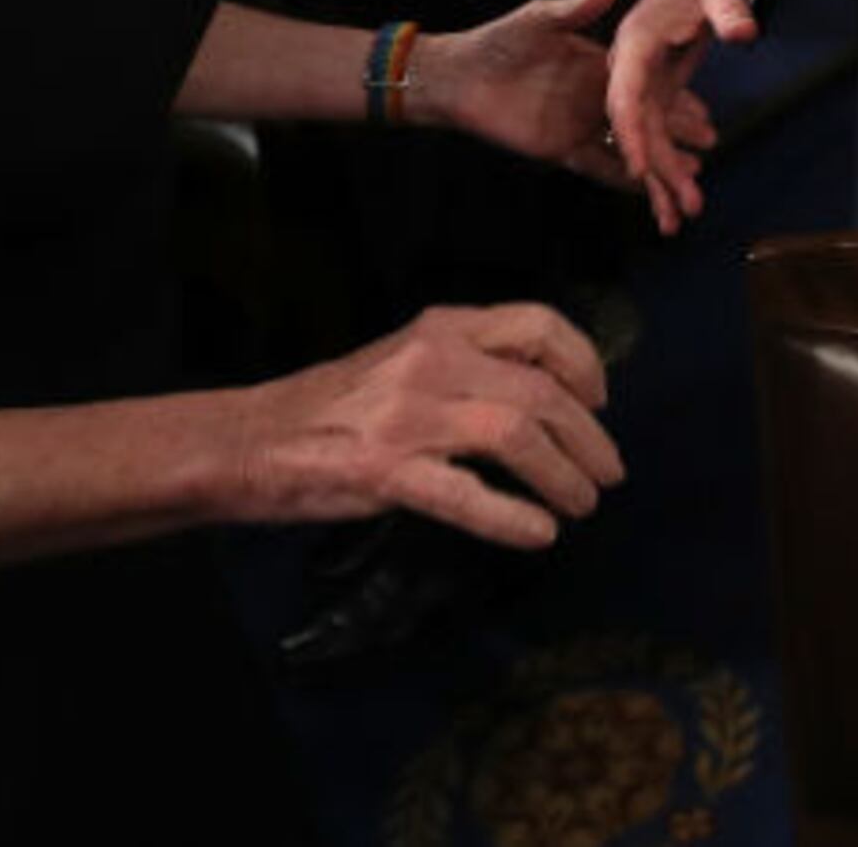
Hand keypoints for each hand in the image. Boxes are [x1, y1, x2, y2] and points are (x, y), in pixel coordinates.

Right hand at [231, 302, 621, 548]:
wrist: (250, 440)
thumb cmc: (335, 405)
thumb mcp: (407, 359)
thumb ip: (468, 363)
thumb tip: (546, 394)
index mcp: (441, 328)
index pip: (538, 324)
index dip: (584, 363)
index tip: (600, 401)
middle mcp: (431, 360)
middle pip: (540, 389)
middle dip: (589, 435)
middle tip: (607, 473)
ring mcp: (407, 416)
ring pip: (516, 434)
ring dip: (564, 474)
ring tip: (583, 505)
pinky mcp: (385, 472)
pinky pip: (466, 495)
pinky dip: (512, 517)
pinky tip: (539, 533)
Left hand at [410, 0, 714, 189]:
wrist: (459, 75)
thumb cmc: (497, 41)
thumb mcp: (540, 17)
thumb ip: (580, 6)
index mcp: (596, 66)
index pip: (647, 84)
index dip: (676, 96)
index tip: (706, 105)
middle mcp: (593, 98)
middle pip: (645, 119)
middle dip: (678, 132)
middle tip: (711, 143)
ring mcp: (577, 125)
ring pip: (627, 148)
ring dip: (657, 162)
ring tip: (691, 175)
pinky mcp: (557, 149)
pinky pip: (595, 167)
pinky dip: (620, 178)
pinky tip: (646, 188)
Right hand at [604, 0, 760, 235]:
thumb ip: (730, 10)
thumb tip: (744, 34)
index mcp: (636, 42)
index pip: (626, 92)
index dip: (630, 131)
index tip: (639, 169)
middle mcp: (629, 67)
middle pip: (636, 126)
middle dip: (656, 170)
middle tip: (683, 211)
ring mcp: (640, 83)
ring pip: (645, 137)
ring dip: (663, 177)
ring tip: (681, 219)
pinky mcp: (655, 93)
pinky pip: (658, 133)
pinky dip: (669, 163)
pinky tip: (682, 195)